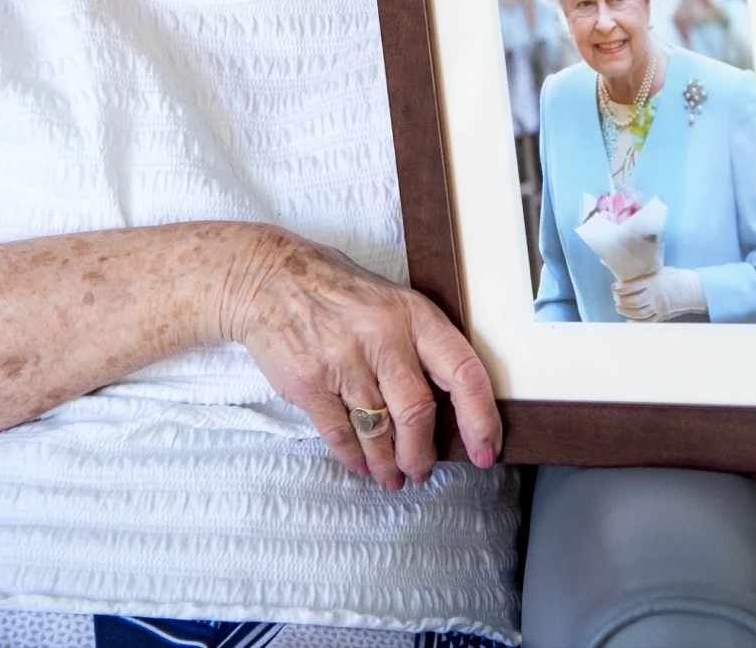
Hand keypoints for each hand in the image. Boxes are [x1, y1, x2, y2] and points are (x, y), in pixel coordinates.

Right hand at [232, 228, 499, 490]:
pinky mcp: (309, 383)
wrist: (269, 278)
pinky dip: (354, 457)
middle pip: (417, 413)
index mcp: (414, 315)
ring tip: (393, 476)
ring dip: (389, 463)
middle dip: (421, 454)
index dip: (480, 418)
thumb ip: (419, 347)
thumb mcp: (391, 302)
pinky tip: (362, 465)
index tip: (486, 451)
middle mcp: (383, 337)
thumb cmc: (339, 293)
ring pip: (379, 431)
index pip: (463, 372)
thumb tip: (449, 408)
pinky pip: (340, 434)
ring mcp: (343, 360)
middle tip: (421, 471)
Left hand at [613, 266, 707, 321]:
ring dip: (626, 312)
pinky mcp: (662, 315)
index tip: (615, 287)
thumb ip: (644, 274)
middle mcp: (655, 294)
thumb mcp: (659, 271)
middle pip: (633, 301)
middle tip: (616, 298)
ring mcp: (659, 306)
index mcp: (653, 281)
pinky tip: (629, 320)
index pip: (631, 286)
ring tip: (620, 308)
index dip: (620, 288)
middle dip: (621, 301)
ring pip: (638, 313)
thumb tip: (628, 272)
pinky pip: (647, 322)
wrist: (691, 288)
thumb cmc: (673, 277)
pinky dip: (636, 322)